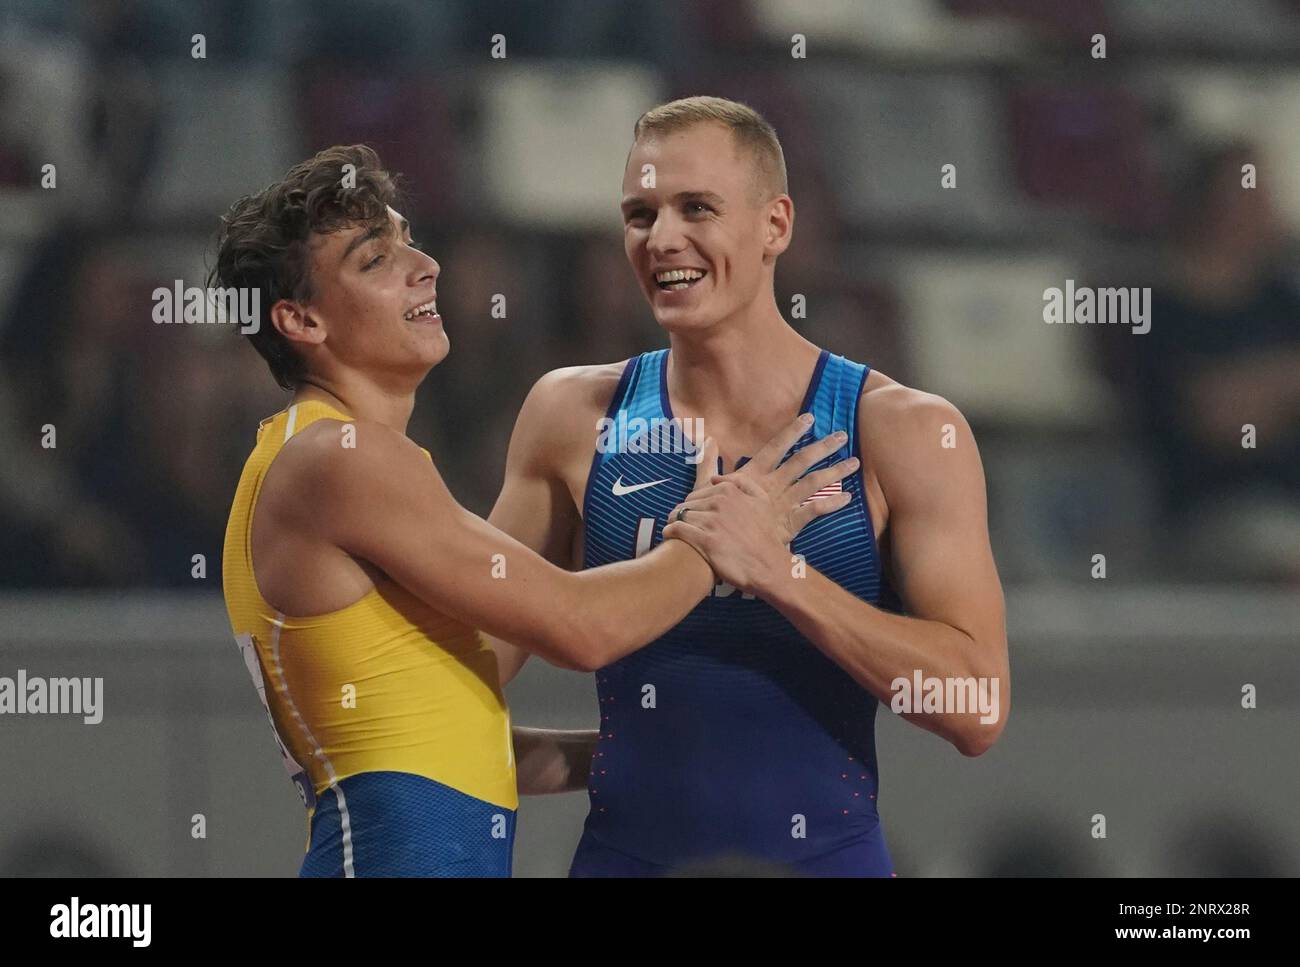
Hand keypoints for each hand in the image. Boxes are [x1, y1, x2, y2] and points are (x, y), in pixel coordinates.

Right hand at [661, 413, 857, 595]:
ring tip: (853, 462)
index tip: (809, 418)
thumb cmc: (703, 521)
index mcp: (751, 476)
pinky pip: (814, 511)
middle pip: (801, 460)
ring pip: (813, 482)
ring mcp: (781, 505)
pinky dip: (832, 504)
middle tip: (841, 435)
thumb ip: (708, 464)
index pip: (774, 447)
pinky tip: (847, 498)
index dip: (792, 432)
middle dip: (823, 446)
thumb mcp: (702, 489)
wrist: (708, 550)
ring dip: (835, 471)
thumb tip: (708, 440)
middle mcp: (770, 486)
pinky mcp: (787, 525)